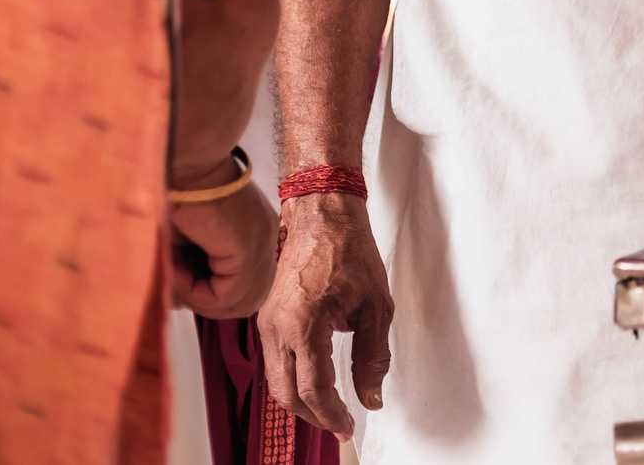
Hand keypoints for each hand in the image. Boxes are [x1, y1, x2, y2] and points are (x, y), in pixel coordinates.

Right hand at [169, 177, 278, 318]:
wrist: (185, 158)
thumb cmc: (178, 190)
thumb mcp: (181, 239)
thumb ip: (185, 272)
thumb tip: (178, 304)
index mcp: (255, 234)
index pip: (246, 287)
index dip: (208, 295)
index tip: (176, 276)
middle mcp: (266, 239)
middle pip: (250, 301)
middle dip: (207, 303)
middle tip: (176, 284)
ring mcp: (263, 243)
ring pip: (242, 303)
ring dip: (199, 299)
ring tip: (173, 272)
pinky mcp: (249, 248)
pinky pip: (227, 294)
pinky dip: (195, 291)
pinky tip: (174, 267)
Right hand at [259, 192, 394, 438]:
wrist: (322, 217)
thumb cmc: (350, 252)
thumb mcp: (377, 306)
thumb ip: (373, 356)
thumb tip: (371, 397)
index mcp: (304, 325)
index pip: (314, 389)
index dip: (331, 414)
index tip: (349, 426)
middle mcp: (277, 329)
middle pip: (287, 394)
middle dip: (313, 416)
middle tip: (339, 425)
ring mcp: (266, 324)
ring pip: (276, 381)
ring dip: (300, 402)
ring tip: (329, 410)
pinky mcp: (266, 319)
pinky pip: (273, 362)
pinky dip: (291, 380)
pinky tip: (314, 383)